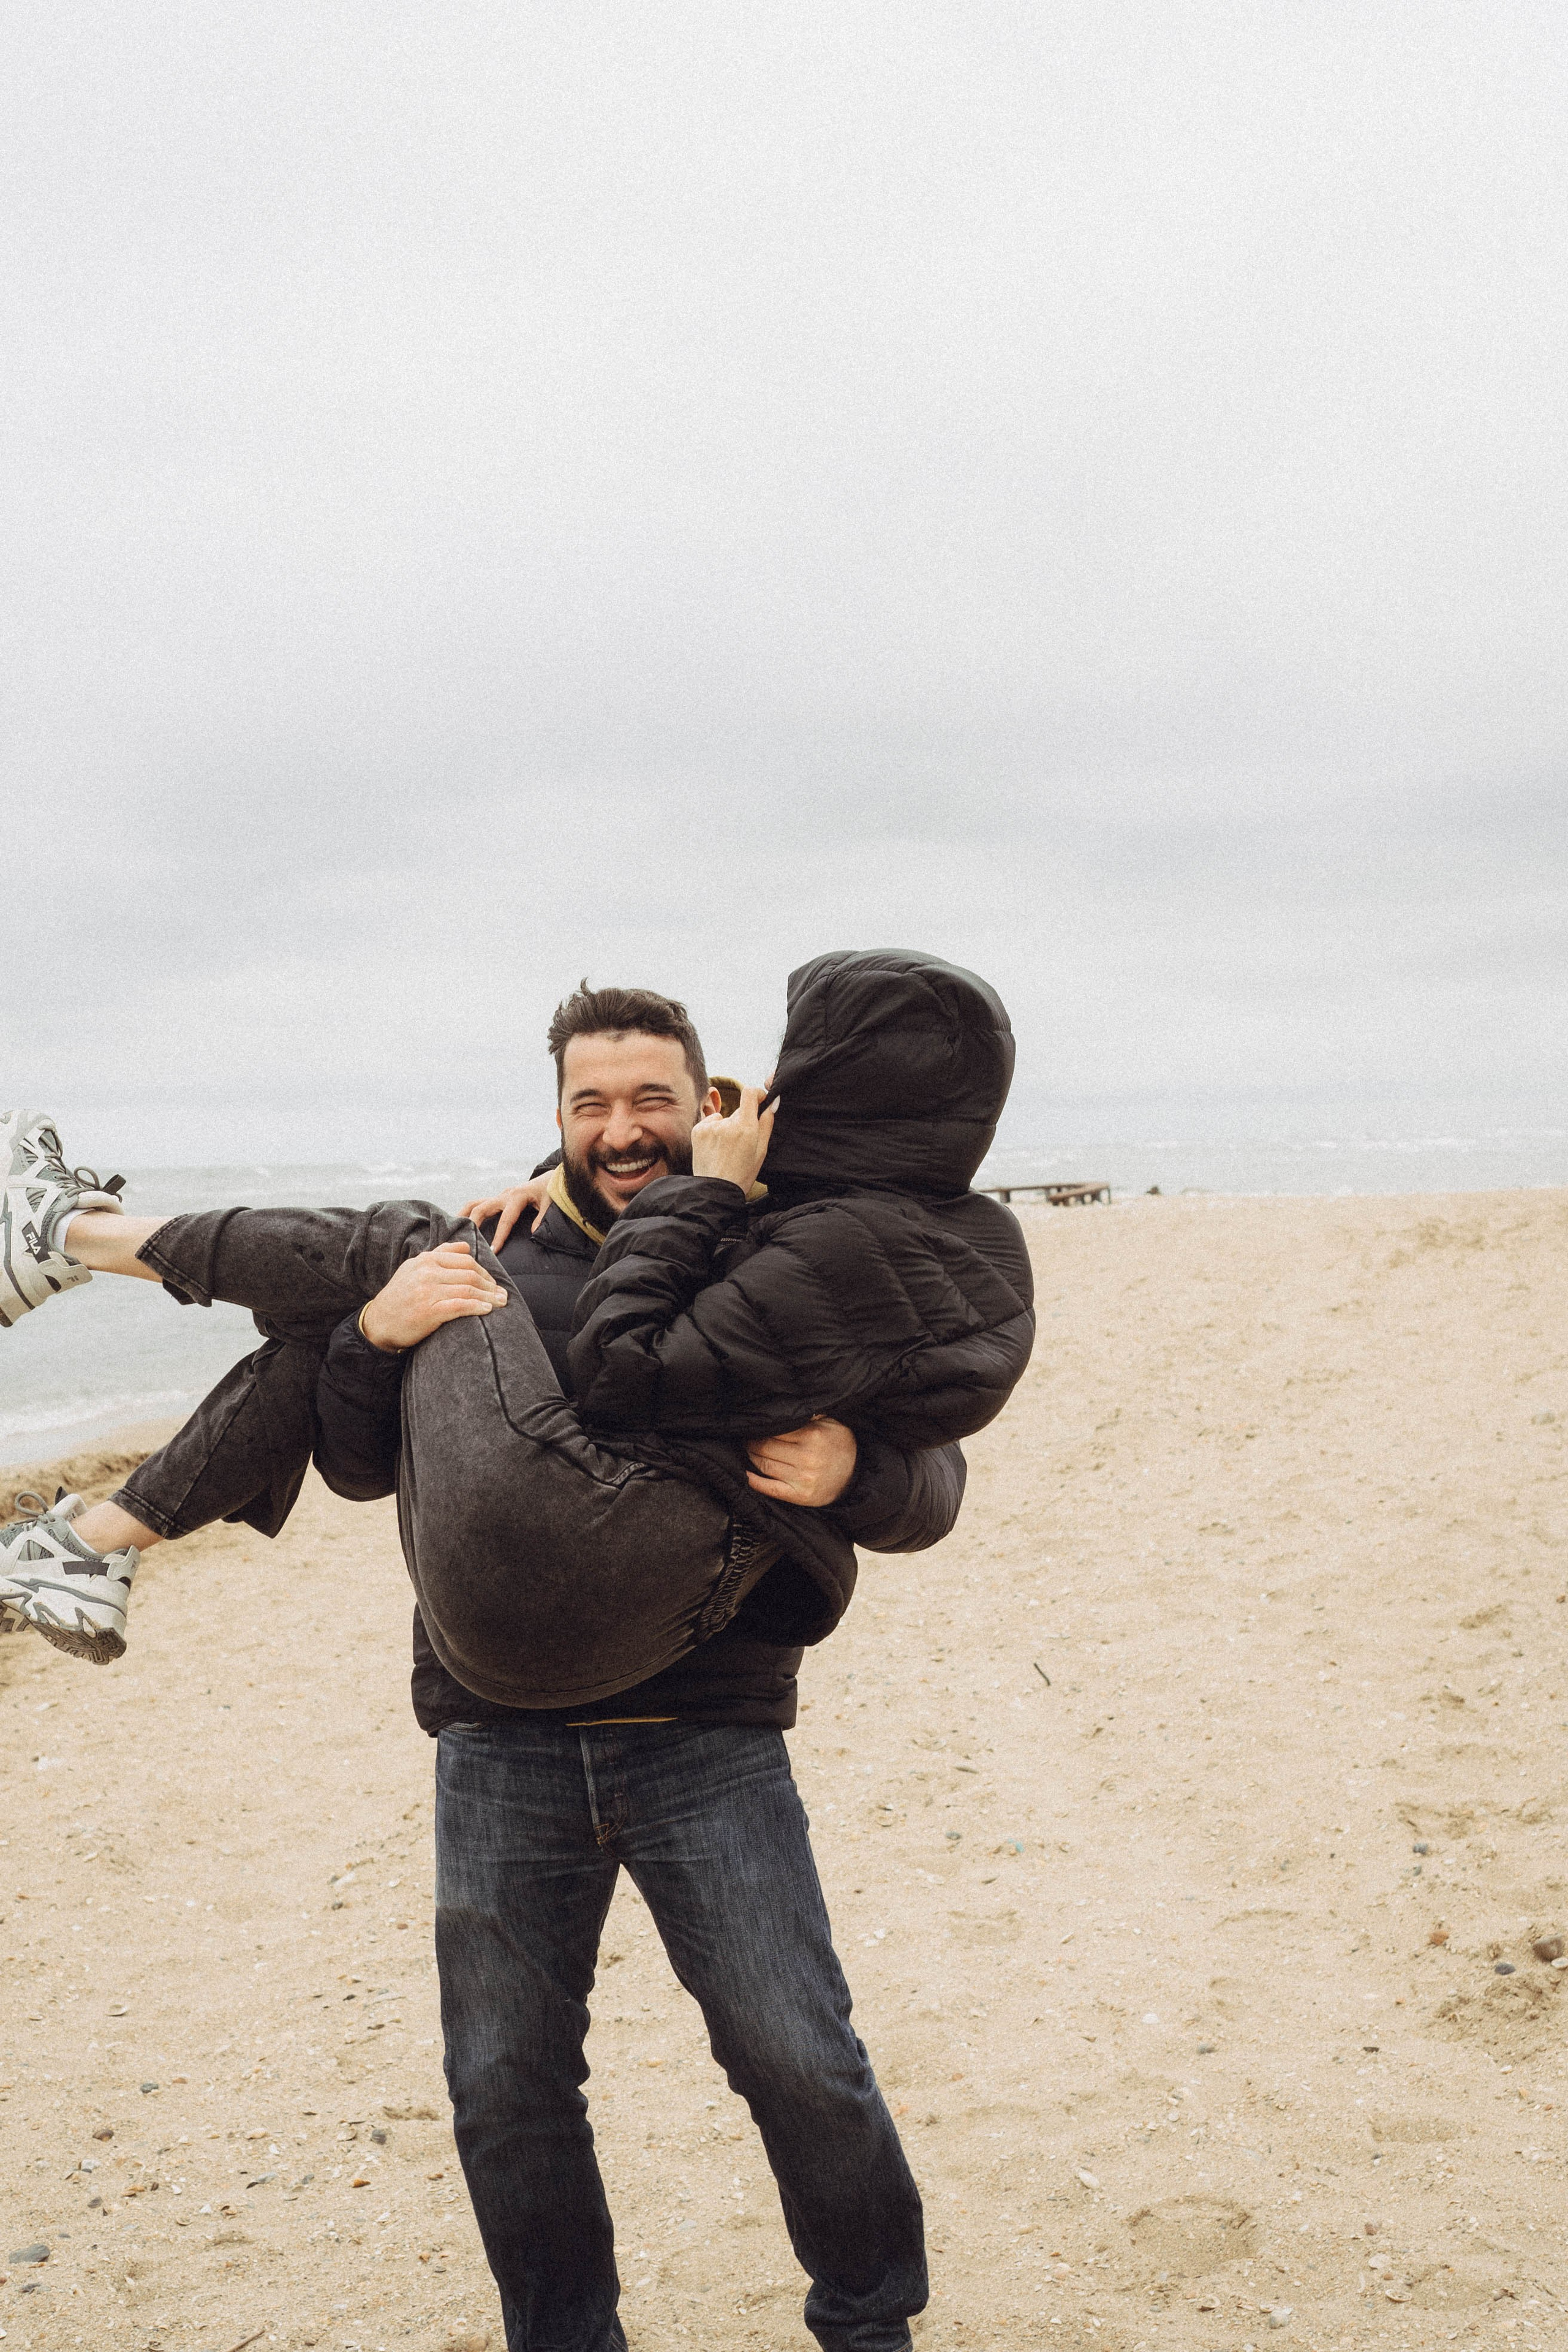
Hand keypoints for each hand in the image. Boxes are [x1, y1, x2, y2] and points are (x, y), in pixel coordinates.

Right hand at [360, 1242, 508, 1351]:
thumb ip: (439, 1254)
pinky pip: (461, 1305)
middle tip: (502, 1294)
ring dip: (489, 1297)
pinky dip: (477, 1307)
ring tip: (501, 1303)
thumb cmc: (400, 1297)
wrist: (378, 1323)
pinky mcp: (429, 1310)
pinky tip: (487, 1310)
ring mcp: (428, 1291)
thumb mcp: (414, 1268)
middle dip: (490, 1284)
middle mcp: (427, 1272)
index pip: (464, 1260)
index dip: (484, 1271)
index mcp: (426, 1260)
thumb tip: (465, 1246)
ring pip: (468, 1289)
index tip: (493, 1283)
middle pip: (470, 1273)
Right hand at [461, 1177, 552, 1249]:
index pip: (505, 1220)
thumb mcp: (549, 1203)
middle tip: (465, 1241)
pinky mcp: (498, 1198)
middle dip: (473, 1224)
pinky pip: (479, 1204)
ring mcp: (499, 1196)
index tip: (492, 1250)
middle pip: (481, 1208)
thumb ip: (542, 1217)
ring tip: (454, 1230)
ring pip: (475, 1203)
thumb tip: (533, 1233)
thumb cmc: (550, 1191)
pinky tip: (461, 1224)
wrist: (550, 1177)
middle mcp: (504, 1195)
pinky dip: (468, 1213)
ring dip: (464, 1216)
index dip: (499, 1236)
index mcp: (517, 1197)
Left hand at [691, 1084, 775, 1194]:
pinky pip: (710, 1123)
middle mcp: (726, 1123)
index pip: (749, 1093)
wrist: (715, 1190)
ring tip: (727, 1149)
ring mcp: (710, 1126)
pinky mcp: (697, 1130)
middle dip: (743, 1120)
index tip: (760, 1100)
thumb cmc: (742, 1173)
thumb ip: (767, 1123)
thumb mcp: (761, 1151)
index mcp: (746, 1127)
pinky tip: (716, 1148)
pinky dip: (714, 1131)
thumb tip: (772, 1103)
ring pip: (724, 1118)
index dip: (757, 1094)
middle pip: (739, 1110)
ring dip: (727, 1127)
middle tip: (742, 1142)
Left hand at [746, 1417, 857, 1507]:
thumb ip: (808, 1414)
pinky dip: (755, 1482)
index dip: (760, 1429)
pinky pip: (771, 1489)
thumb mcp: (830, 1422)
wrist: (857, 1474)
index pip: (774, 1430)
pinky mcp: (800, 1496)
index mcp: (812, 1436)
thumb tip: (784, 1406)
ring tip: (749, 1451)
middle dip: (752, 1443)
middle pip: (765, 1448)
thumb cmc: (840, 1445)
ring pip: (765, 1466)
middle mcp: (807, 1458)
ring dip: (751, 1457)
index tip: (753, 1427)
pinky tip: (746, 1475)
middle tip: (747, 1438)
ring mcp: (803, 1479)